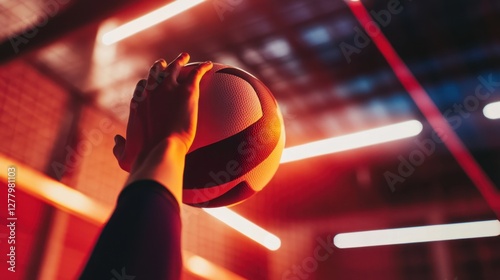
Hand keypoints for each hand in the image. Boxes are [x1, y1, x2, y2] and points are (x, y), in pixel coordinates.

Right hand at [113, 53, 212, 171]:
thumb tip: (117, 140)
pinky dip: (202, 68)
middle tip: (166, 64)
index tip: (151, 83)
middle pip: (156, 72)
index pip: (142, 85)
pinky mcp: (187, 90)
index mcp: (138, 101)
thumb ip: (119, 147)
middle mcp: (151, 90)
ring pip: (175, 67)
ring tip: (185, 57)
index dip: (147, 82)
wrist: (162, 148)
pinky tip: (208, 65)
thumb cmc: (144, 155)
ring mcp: (169, 88)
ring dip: (180, 60)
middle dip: (160, 66)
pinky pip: (196, 73)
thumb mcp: (124, 155)